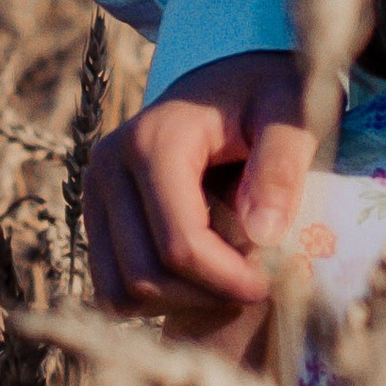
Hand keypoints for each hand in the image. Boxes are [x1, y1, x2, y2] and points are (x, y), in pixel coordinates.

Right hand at [82, 47, 312, 316]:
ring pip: (120, 290)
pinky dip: (156, 296)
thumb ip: (283, 165)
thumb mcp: (291, 115)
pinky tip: (200, 275)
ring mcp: (94, 191)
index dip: (227, 280)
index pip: (179, 243)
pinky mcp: (95, 213)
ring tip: (227, 278)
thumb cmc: (267, 98)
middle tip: (255, 285)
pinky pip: (112, 286)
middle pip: (145, 274)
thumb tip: (262, 234)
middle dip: (205, 296)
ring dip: (178, 302)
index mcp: (154, 140)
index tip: (271, 283)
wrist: (228, 82)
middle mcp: (109, 165)